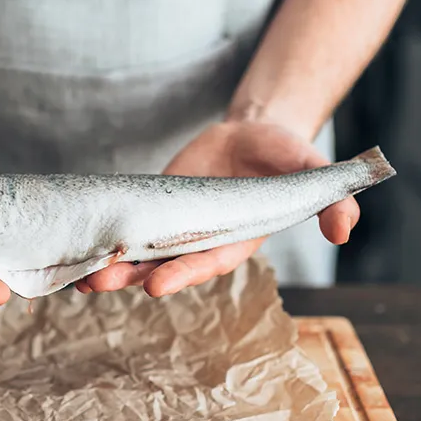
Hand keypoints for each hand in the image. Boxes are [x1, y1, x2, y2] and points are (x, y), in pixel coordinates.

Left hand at [77, 120, 358, 296]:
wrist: (254, 135)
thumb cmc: (284, 156)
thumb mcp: (308, 171)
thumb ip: (328, 200)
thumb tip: (345, 230)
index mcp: (235, 240)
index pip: (206, 264)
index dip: (182, 274)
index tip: (156, 285)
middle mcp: (200, 242)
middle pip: (163, 265)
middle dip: (132, 276)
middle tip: (101, 282)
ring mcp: (173, 228)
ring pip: (138, 254)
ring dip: (109, 266)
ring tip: (79, 273)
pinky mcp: (152, 209)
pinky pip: (125, 228)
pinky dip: (104, 238)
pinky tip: (75, 246)